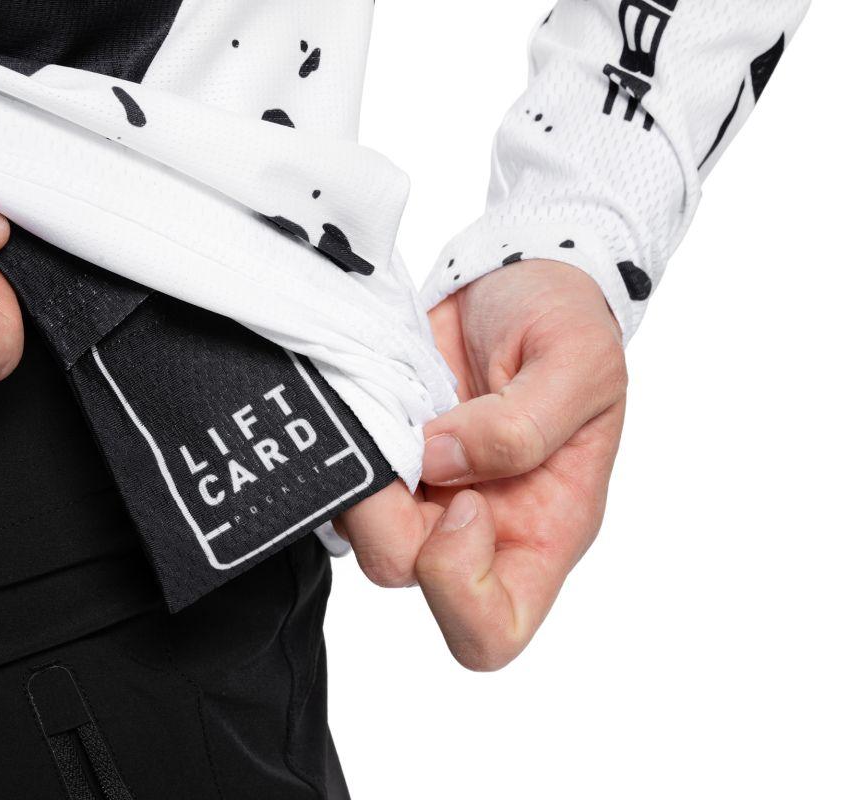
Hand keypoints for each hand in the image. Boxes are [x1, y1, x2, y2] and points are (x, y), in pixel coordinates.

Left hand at [337, 260, 626, 669]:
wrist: (517, 277)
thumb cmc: (566, 323)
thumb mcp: (578, 363)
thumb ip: (522, 425)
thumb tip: (442, 461)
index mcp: (544, 530)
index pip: (492, 630)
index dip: (459, 587)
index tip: (465, 504)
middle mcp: (477, 528)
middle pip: (407, 579)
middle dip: (390, 519)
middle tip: (405, 440)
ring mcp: (422, 495)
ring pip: (360, 531)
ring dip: (361, 476)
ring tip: (388, 407)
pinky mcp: (382, 457)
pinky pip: (340, 479)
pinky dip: (342, 445)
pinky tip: (365, 399)